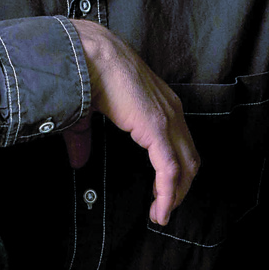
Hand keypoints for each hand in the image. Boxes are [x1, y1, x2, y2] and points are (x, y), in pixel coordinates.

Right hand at [71, 20, 198, 224]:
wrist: (88, 55)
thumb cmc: (88, 74)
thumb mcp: (88, 113)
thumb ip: (86, 139)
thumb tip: (78, 162)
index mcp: (160, 105)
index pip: (179, 144)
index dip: (175, 171)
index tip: (162, 193)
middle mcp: (171, 112)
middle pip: (189, 159)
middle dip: (180, 188)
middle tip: (164, 210)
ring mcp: (167, 119)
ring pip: (185, 167)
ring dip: (175, 194)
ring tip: (161, 215)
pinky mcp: (157, 128)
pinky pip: (169, 168)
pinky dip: (167, 192)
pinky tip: (160, 210)